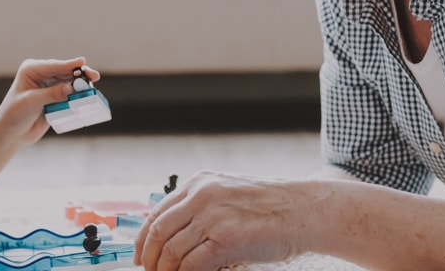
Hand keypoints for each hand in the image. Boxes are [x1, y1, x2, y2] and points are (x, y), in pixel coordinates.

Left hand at [0, 57, 99, 146]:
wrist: (11, 134)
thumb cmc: (14, 115)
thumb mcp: (32, 102)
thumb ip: (53, 94)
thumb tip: (72, 88)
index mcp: (32, 69)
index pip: (54, 65)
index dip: (69, 65)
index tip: (82, 62)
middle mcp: (43, 75)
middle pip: (66, 72)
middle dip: (80, 74)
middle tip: (94, 76)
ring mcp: (50, 86)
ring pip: (71, 83)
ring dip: (81, 86)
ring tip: (92, 89)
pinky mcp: (56, 98)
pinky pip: (71, 95)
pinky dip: (79, 96)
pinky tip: (87, 98)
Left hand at [134, 171, 307, 270]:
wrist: (305, 210)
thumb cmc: (272, 206)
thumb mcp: (229, 193)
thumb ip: (201, 207)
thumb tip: (173, 235)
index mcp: (200, 183)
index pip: (157, 213)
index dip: (143, 240)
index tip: (140, 257)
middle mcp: (202, 195)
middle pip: (157, 233)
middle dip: (149, 260)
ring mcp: (213, 216)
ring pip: (171, 252)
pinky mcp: (226, 239)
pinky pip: (191, 265)